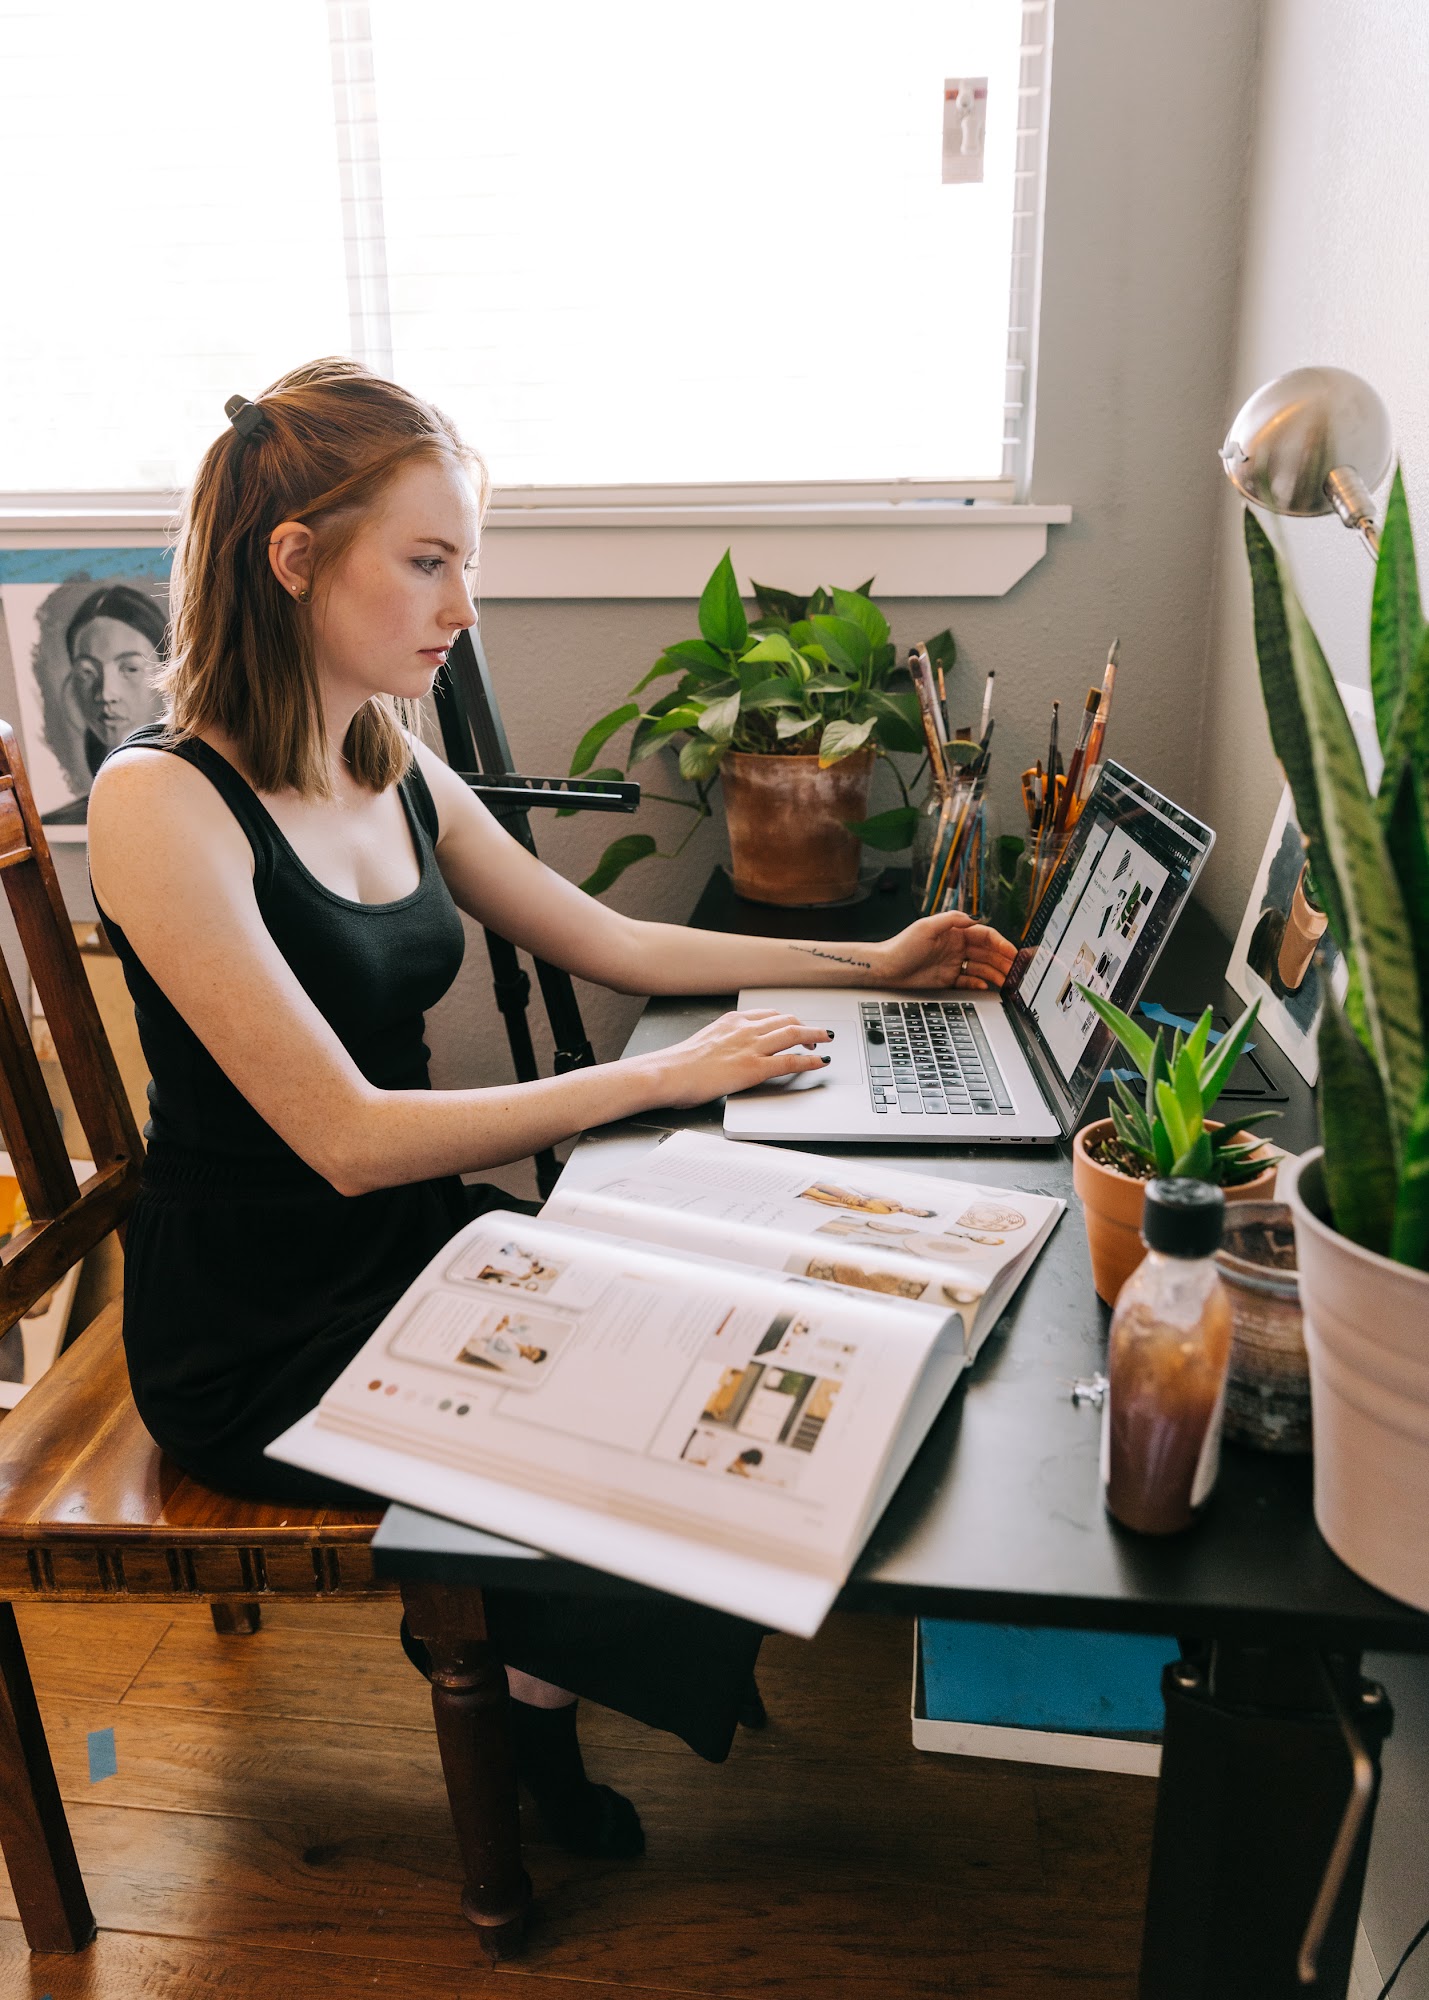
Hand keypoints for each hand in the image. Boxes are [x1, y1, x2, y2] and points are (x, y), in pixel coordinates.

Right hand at [636, 1010, 832, 1109]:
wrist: (667, 1073)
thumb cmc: (677, 1065)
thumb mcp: (701, 1044)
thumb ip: (719, 1044)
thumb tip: (724, 1054)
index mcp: (730, 1021)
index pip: (767, 1014)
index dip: (786, 1019)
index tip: (794, 1024)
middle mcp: (744, 1029)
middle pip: (786, 1020)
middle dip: (805, 1026)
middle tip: (816, 1034)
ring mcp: (750, 1047)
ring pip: (793, 1034)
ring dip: (815, 1036)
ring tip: (827, 1040)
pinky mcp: (754, 1068)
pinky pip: (790, 1061)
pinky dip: (810, 1060)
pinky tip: (820, 1062)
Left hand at [878, 911, 1017, 991]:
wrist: (885, 968)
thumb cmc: (902, 945)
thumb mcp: (927, 926)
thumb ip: (952, 919)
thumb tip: (975, 918)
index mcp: (955, 932)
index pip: (985, 936)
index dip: (1001, 944)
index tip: (1012, 953)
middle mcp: (957, 946)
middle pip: (987, 954)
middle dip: (1003, 961)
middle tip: (1016, 971)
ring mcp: (954, 963)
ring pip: (981, 968)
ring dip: (995, 974)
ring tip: (1007, 983)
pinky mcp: (948, 979)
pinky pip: (969, 981)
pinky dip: (978, 984)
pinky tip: (985, 986)